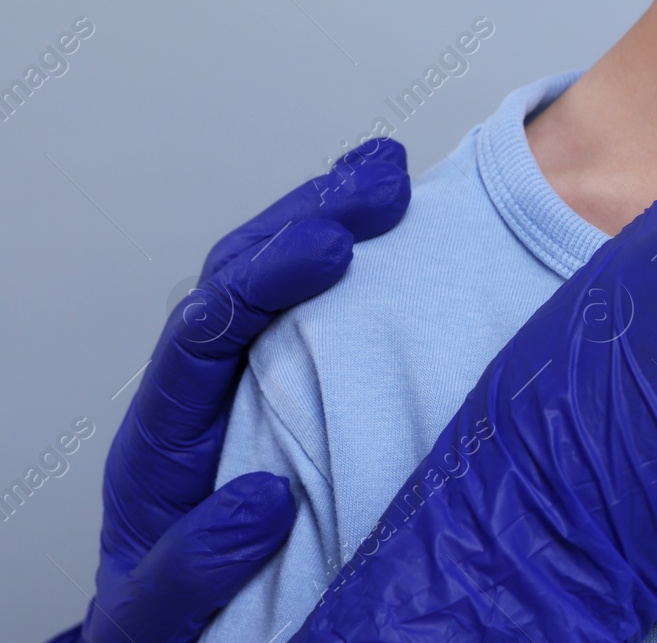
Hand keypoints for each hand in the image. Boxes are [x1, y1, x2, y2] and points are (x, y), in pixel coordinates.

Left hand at [52, 141, 410, 642]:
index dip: (263, 282)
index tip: (333, 250)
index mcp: (163, 437)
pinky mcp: (289, 381)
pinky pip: (308, 304)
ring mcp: (243, 378)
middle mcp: (199, 389)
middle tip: (379, 186)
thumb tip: (260, 504)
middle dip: (306, 220)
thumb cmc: (167, 622)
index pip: (203, 334)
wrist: (181, 630)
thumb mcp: (156, 619)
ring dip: (325, 213)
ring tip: (387, 173)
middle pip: (236, 276)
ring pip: (268, 271)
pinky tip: (386, 216)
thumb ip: (192, 568)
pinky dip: (345, 249)